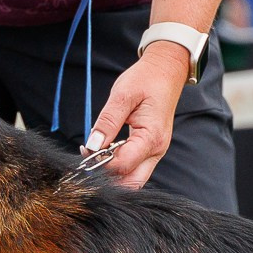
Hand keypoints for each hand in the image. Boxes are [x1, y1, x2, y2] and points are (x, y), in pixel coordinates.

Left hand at [85, 42, 191, 188]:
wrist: (167, 70)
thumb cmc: (147, 79)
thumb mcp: (122, 95)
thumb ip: (107, 122)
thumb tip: (92, 146)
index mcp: (151, 138)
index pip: (122, 166)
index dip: (100, 163)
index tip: (85, 150)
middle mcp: (157, 150)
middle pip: (130, 183)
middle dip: (107, 178)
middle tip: (89, 160)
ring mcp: (156, 151)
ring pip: (133, 178)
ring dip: (113, 173)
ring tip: (97, 153)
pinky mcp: (151, 148)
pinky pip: (135, 167)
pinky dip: (119, 165)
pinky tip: (107, 150)